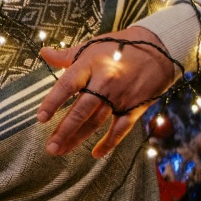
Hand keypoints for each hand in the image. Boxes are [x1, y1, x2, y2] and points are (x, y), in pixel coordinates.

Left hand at [37, 25, 176, 157]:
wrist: (159, 48)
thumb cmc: (121, 46)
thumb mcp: (92, 46)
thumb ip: (66, 55)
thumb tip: (44, 52)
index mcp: (90, 66)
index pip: (67, 86)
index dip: (52, 102)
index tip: (40, 118)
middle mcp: (104, 82)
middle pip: (81, 110)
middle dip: (64, 130)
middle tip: (50, 147)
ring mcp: (120, 97)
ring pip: (96, 122)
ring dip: (78, 138)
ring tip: (60, 150)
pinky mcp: (135, 107)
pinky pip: (120, 129)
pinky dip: (109, 143)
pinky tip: (95, 154)